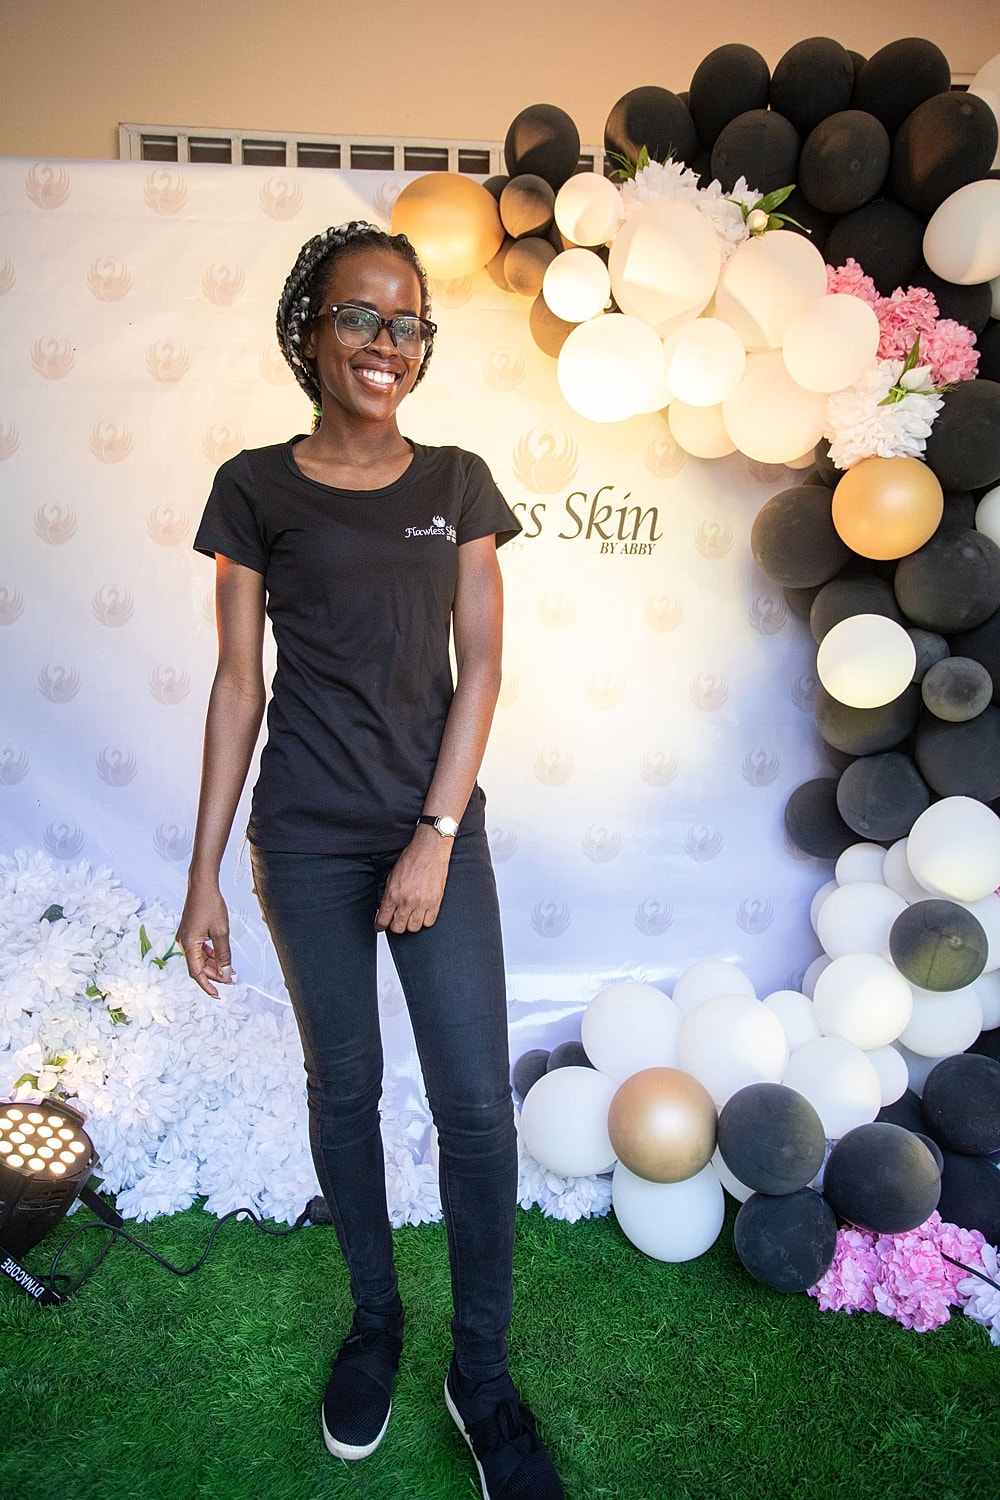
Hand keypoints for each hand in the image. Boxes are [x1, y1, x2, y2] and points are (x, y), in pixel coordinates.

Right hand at [177, 877, 234, 996]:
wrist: (202, 886)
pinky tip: (222, 958)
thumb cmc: (210, 905)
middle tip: (231, 980)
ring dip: (214, 965)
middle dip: (214, 975)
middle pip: (198, 967)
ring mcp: (186, 938)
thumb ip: (223, 955)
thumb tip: (226, 973)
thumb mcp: (221, 933)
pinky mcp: (190, 932)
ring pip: (200, 958)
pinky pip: (200, 950)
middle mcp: (184, 943)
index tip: (217, 994)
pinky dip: (211, 955)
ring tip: (230, 970)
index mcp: (188, 945)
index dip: (207, 985)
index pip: (196, 973)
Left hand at [375, 828, 452, 933]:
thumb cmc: (412, 858)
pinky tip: (422, 914)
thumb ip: (389, 894)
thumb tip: (385, 908)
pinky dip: (425, 920)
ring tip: (411, 916)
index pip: (383, 919)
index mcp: (393, 894)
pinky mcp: (435, 902)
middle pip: (398, 928)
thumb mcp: (392, 876)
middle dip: (395, 926)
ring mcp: (422, 903)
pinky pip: (429, 922)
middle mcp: (406, 901)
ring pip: (414, 928)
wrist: (430, 849)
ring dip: (411, 924)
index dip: (380, 925)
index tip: (380, 926)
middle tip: (396, 920)